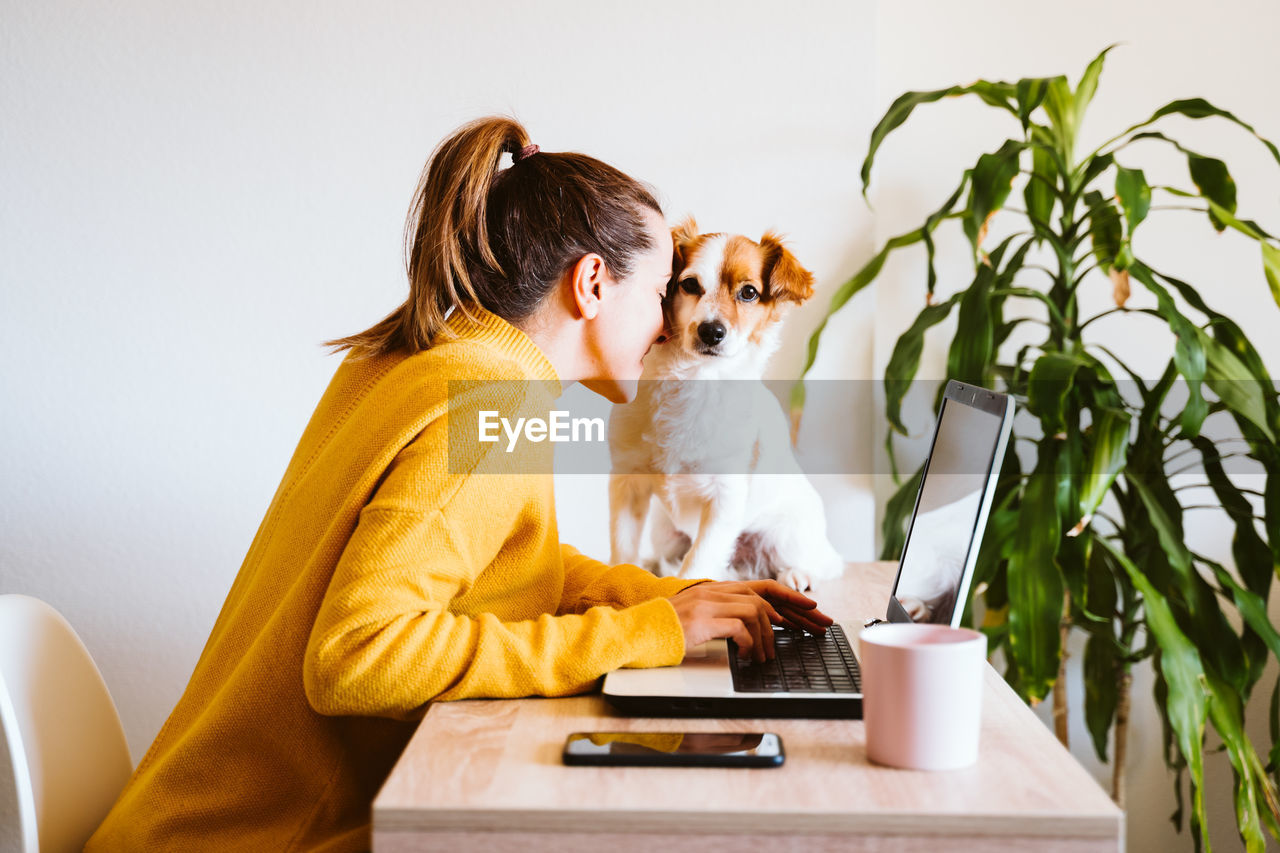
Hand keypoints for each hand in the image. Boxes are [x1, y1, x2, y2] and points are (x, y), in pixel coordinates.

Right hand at [667, 580, 833, 662]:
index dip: (789, 595)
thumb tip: (750, 629)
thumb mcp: (698, 619)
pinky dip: (750, 643)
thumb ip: (721, 616)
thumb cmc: (666, 630)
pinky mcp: (703, 620)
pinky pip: (740, 627)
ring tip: (764, 656)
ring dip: (766, 637)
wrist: (637, 631)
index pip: (761, 586)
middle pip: (765, 596)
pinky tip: (748, 656)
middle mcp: (714, 591)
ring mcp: (708, 603)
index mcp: (716, 590)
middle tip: (813, 628)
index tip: (811, 606)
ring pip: (756, 612)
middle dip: (794, 612)